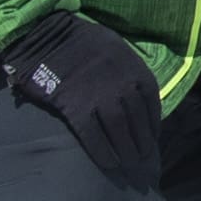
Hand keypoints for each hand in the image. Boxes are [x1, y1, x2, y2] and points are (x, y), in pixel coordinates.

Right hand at [0, 9, 160, 189]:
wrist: (48, 36)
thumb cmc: (82, 42)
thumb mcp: (115, 47)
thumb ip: (127, 70)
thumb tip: (136, 96)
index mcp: (133, 68)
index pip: (151, 102)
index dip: (153, 123)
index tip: (152, 137)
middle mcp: (121, 84)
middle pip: (137, 120)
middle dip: (142, 142)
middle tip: (142, 158)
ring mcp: (100, 96)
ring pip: (119, 130)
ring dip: (126, 151)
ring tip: (128, 164)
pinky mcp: (77, 107)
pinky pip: (94, 135)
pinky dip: (102, 152)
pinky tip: (108, 163)